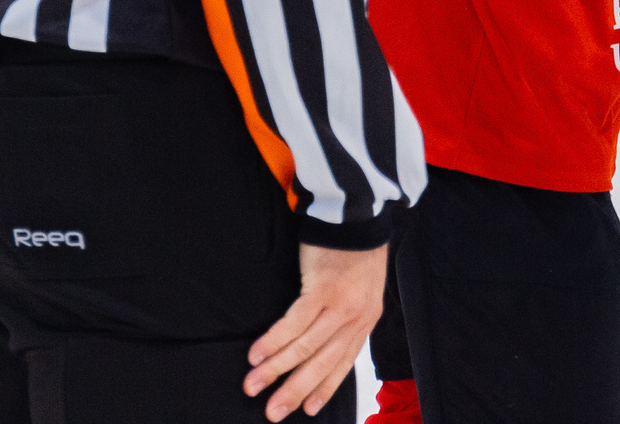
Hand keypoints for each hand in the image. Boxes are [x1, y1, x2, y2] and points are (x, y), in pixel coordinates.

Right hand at [245, 240, 385, 419]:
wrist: (358, 215)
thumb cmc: (355, 249)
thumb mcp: (361, 289)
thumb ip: (346, 316)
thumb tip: (324, 341)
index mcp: (366, 319)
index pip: (343, 363)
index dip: (325, 388)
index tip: (308, 410)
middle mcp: (355, 317)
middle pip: (322, 363)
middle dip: (294, 390)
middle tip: (272, 412)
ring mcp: (339, 305)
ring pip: (305, 347)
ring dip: (276, 370)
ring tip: (253, 385)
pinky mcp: (321, 289)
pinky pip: (294, 323)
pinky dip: (273, 342)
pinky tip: (257, 355)